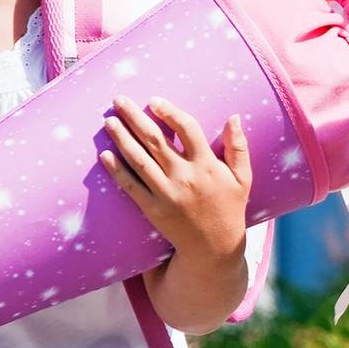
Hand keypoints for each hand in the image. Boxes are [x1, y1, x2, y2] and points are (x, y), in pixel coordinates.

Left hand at [99, 96, 251, 265]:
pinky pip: (131, 186)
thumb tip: (234, 117)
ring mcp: (167, 193)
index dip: (170, 112)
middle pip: (155, 140)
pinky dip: (117, 170)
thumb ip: (238, 147)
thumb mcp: (243, 177)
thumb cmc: (230, 207)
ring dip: (121, 138)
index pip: (187, 129)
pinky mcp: (153, 209)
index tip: (154, 100)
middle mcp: (185, 176)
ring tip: (109, 121)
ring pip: (139, 160)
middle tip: (118, 100)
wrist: (215, 247)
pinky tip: (105, 155)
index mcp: (207, 165)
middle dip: (134, 118)